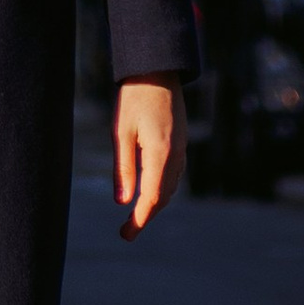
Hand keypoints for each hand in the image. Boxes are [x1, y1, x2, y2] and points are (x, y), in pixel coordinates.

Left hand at [113, 79, 184, 237]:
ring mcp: (182, 149)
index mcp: (161, 153)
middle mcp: (177, 155)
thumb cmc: (134, 98)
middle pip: (164, 197)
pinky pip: (174, 175)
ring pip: (170, 187)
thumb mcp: (121, 132)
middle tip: (126, 232)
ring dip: (154, 204)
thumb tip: (122, 202)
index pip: (153, 198)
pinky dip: (162, 189)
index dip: (140, 220)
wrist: (157, 69)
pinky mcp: (182, 143)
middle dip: (145, 216)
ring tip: (134, 216)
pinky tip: (150, 191)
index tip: (125, 236)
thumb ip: (123, 168)